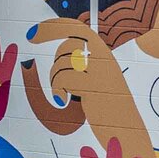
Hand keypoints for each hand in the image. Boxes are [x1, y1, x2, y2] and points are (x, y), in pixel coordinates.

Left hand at [28, 17, 138, 138]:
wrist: (126, 130)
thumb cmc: (108, 109)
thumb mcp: (98, 81)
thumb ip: (85, 65)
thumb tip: (62, 52)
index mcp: (105, 55)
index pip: (77, 29)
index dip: (52, 27)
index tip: (33, 33)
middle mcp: (105, 58)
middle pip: (68, 44)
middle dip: (56, 61)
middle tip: (57, 82)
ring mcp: (100, 71)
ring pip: (63, 62)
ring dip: (57, 79)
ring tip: (66, 94)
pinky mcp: (93, 85)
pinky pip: (64, 77)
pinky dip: (58, 90)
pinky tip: (64, 100)